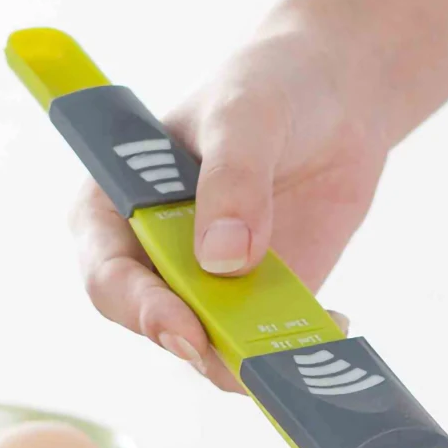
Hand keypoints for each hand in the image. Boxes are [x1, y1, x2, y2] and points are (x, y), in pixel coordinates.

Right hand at [70, 15, 388, 391]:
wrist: (338, 96)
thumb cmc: (271, 85)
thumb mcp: (247, 113)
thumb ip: (232, 177)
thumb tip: (222, 260)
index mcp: (120, 206)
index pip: (108, 274)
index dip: (139, 309)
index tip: (186, 327)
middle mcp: (156, 256)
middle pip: (159, 324)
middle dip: (202, 348)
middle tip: (247, 362)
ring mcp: (209, 284)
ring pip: (214, 347)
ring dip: (252, 360)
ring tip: (300, 353)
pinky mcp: (260, 300)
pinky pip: (267, 341)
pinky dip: (295, 349)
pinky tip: (335, 324)